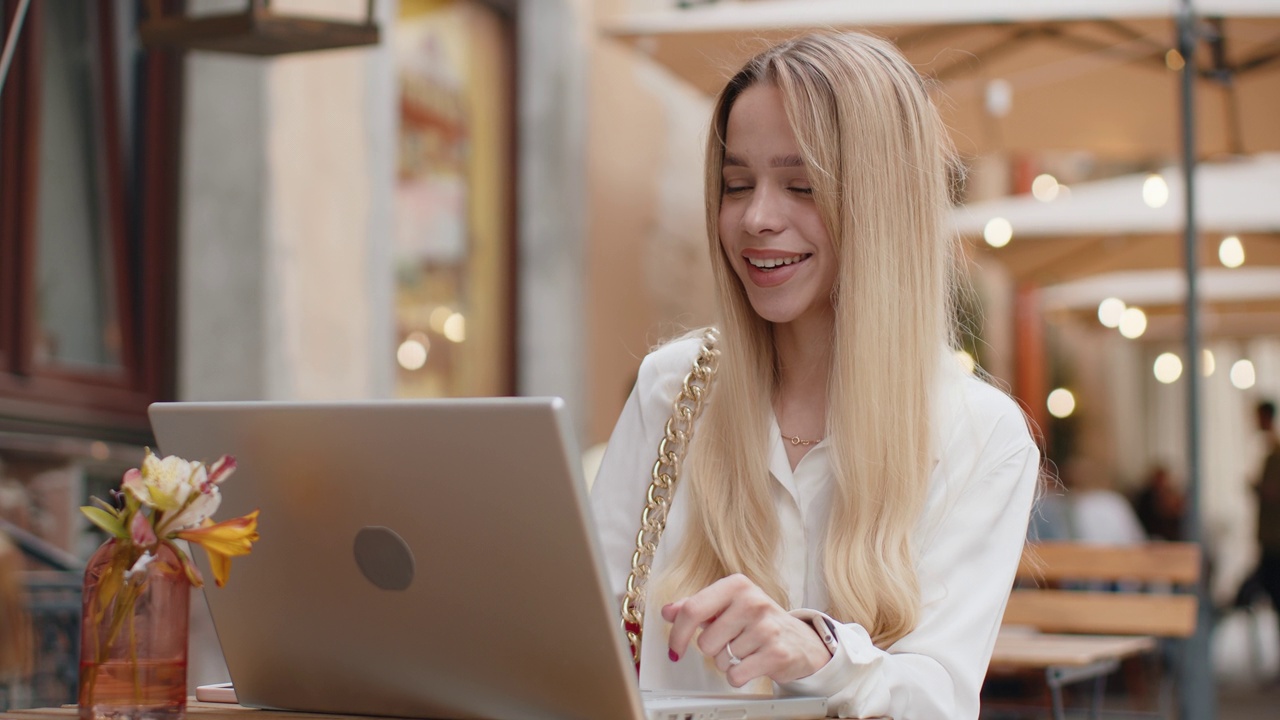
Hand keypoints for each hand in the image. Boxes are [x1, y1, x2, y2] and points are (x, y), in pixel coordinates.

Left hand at [662, 574, 831, 685]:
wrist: (800, 641)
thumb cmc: (758, 622)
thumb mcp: (727, 607)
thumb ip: (696, 607)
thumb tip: (668, 611)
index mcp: (737, 585)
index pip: (693, 609)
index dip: (677, 634)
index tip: (675, 648)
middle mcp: (753, 601)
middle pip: (705, 641)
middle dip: (713, 649)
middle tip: (731, 641)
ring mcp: (766, 627)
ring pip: (721, 659)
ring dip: (728, 661)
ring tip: (746, 650)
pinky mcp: (776, 653)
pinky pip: (736, 675)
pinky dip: (738, 675)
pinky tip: (752, 663)